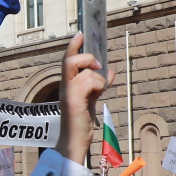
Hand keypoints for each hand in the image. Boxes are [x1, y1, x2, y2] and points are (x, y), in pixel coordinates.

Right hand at [54, 35, 107, 162]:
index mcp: (67, 85)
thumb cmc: (80, 123)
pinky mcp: (74, 101)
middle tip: (97, 64)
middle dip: (85, 57)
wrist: (74, 142)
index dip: (73, 46)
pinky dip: (99, 86)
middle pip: (70, 61)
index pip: (67, 60)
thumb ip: (98, 86)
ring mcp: (68, 93)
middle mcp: (65, 87)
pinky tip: (98, 96)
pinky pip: (90, 82)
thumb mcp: (91, 100)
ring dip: (98, 79)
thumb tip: (110, 72)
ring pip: (86, 72)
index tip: (80, 33)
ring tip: (99, 92)